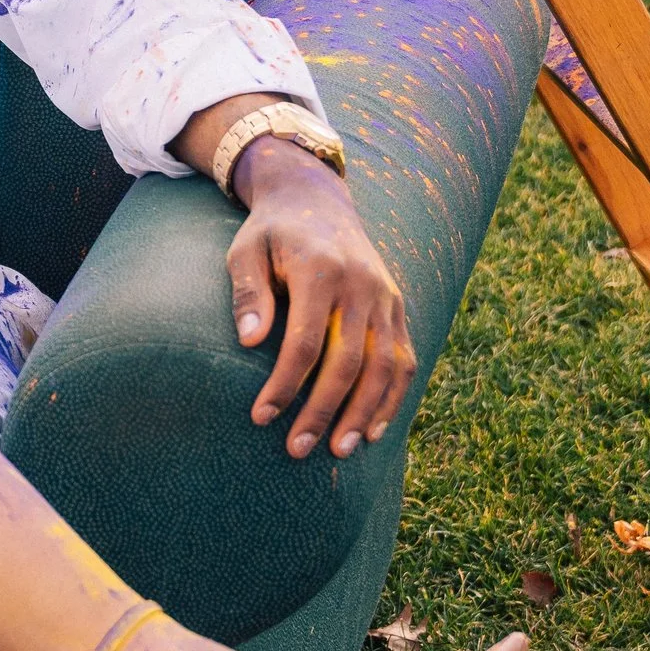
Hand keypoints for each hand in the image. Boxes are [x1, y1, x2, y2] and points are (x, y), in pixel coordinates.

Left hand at [225, 149, 415, 460]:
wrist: (317, 200)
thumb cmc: (271, 234)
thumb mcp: (246, 250)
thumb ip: (248, 293)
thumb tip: (248, 341)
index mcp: (322, 271)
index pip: (306, 342)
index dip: (285, 384)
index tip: (261, 417)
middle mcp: (362, 286)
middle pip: (349, 362)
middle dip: (323, 411)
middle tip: (298, 450)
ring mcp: (386, 297)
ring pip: (385, 366)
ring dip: (365, 413)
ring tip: (340, 450)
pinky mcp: (398, 307)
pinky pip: (404, 359)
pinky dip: (393, 398)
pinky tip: (374, 431)